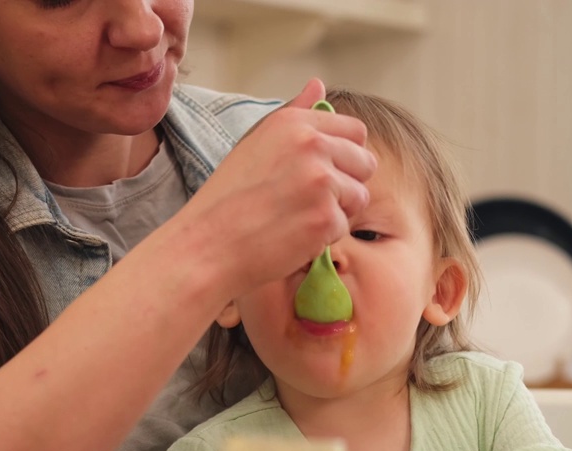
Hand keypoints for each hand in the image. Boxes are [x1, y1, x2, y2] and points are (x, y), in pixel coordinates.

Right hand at [170, 78, 376, 297]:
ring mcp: (321, 181)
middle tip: (308, 201)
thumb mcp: (256, 142)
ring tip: (297, 218)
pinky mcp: (325, 217)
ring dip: (336, 212)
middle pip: (365, 163)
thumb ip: (295, 114)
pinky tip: (292, 236)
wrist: (206, 245)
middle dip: (346, 184)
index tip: (322, 173)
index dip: (345, 155)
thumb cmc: (228, 199)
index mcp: (293, 123)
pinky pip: (344, 227)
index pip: (354, 131)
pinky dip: (323, 238)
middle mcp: (311, 145)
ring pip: (358, 197)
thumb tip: (318, 84)